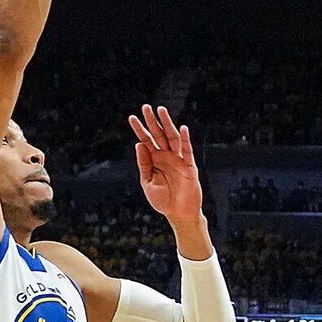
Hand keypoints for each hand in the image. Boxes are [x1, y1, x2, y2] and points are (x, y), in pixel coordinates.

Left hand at [129, 104, 205, 236]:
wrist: (179, 214)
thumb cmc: (162, 200)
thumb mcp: (147, 183)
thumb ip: (144, 164)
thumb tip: (139, 144)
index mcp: (154, 160)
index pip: (145, 141)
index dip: (139, 129)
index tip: (132, 117)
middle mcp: (166, 157)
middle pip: (158, 135)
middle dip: (152, 121)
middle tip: (146, 107)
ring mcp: (178, 160)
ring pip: (172, 138)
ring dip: (167, 124)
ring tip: (161, 110)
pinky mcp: (189, 166)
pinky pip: (187, 151)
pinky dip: (185, 139)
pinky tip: (181, 128)